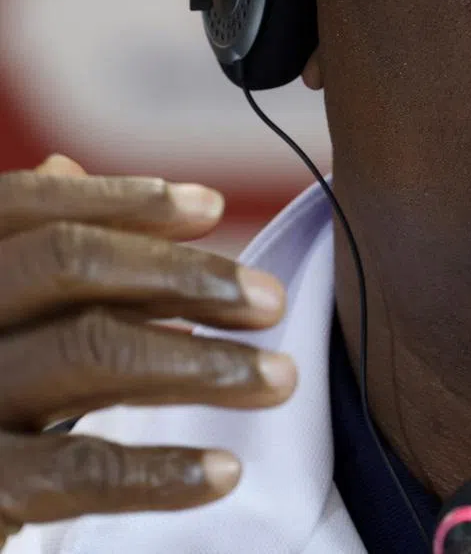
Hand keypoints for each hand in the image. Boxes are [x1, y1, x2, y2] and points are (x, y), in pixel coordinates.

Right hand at [0, 155, 296, 545]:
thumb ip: (28, 250)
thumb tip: (67, 165)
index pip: (25, 206)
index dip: (122, 200)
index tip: (214, 207)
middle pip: (69, 263)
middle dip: (185, 273)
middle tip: (274, 301)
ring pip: (89, 351)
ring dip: (203, 362)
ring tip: (279, 379)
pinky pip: (76, 469)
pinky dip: (160, 471)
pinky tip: (225, 472)